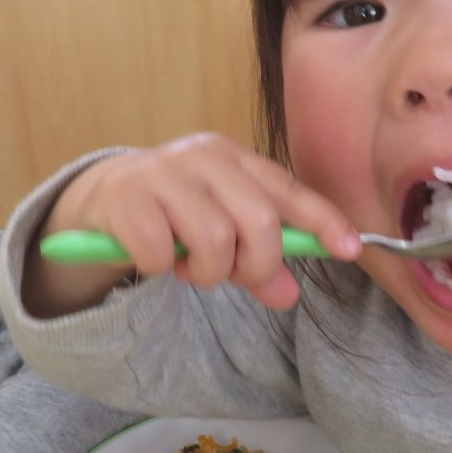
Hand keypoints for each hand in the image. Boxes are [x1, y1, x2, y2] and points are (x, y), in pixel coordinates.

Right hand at [26, 133, 360, 315]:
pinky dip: (159, 267)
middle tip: (232, 275)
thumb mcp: (221, 233)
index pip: (288, 191)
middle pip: (259, 221)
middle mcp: (204, 157)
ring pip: (213, 239)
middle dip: (254, 264)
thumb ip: (258, 262)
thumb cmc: (175, 214)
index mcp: (236, 160)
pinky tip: (152, 260)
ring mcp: (162, 172)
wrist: (101, 197)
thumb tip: (289, 295)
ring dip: (206, 271)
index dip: (323, 222)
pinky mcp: (124, 196)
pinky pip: (158, 250)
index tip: (351, 250)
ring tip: (189, 267)